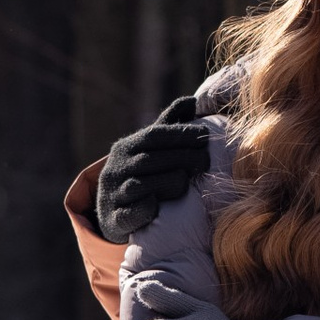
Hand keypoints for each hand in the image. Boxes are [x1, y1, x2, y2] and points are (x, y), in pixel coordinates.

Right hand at [95, 94, 209, 241]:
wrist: (113, 210)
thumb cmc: (140, 173)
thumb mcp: (151, 148)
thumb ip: (170, 125)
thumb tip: (192, 101)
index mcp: (126, 147)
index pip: (154, 135)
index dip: (181, 133)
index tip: (205, 135)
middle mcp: (116, 168)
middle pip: (150, 159)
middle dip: (181, 158)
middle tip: (206, 160)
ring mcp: (113, 193)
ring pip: (140, 184)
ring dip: (168, 181)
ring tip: (188, 181)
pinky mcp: (115, 218)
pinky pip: (130, 212)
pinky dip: (146, 208)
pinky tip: (160, 205)